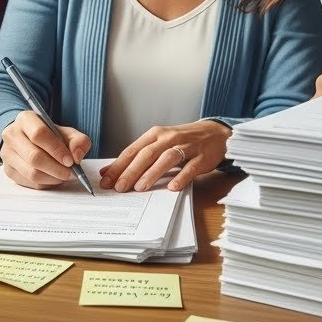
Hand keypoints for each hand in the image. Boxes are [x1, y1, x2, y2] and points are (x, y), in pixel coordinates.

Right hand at [0, 110, 92, 189]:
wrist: (29, 139)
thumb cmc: (50, 136)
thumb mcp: (67, 133)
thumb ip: (78, 141)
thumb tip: (77, 156)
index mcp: (25, 119)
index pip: (39, 134)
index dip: (56, 149)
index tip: (70, 160)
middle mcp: (11, 135)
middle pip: (34, 157)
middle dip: (57, 169)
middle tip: (71, 173)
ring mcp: (7, 154)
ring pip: (31, 173)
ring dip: (52, 178)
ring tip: (64, 176)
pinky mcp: (8, 170)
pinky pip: (29, 182)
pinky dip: (45, 184)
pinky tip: (53, 178)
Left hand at [99, 120, 229, 192]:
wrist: (215, 133)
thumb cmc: (182, 140)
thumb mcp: (159, 143)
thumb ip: (138, 156)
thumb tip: (111, 171)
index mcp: (155, 134)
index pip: (133, 150)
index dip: (119, 165)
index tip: (106, 179)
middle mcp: (168, 138)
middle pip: (147, 154)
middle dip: (130, 171)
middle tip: (119, 187)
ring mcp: (186, 147)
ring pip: (166, 159)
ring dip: (152, 173)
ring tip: (140, 188)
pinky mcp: (201, 157)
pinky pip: (190, 168)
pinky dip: (181, 177)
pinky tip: (172, 188)